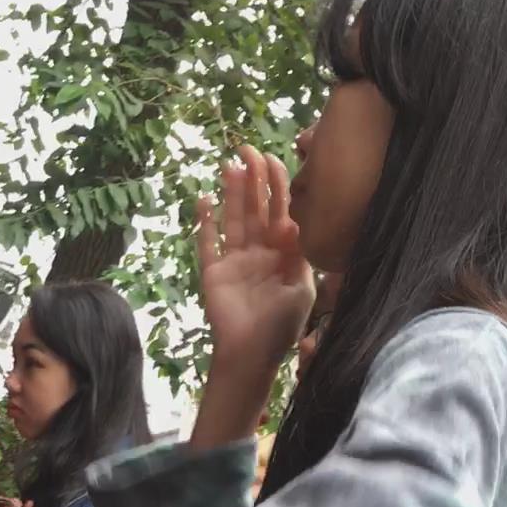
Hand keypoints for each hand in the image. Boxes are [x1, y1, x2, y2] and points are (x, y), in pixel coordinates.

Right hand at [197, 147, 314, 378]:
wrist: (251, 357)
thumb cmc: (282, 327)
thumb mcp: (301, 289)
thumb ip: (298, 255)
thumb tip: (291, 221)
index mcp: (284, 254)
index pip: (282, 211)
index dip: (278, 185)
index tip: (273, 159)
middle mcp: (259, 252)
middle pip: (256, 208)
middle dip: (253, 179)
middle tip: (248, 149)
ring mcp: (235, 260)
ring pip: (234, 219)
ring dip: (231, 193)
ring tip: (229, 165)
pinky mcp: (213, 272)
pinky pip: (208, 242)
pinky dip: (205, 223)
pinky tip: (205, 200)